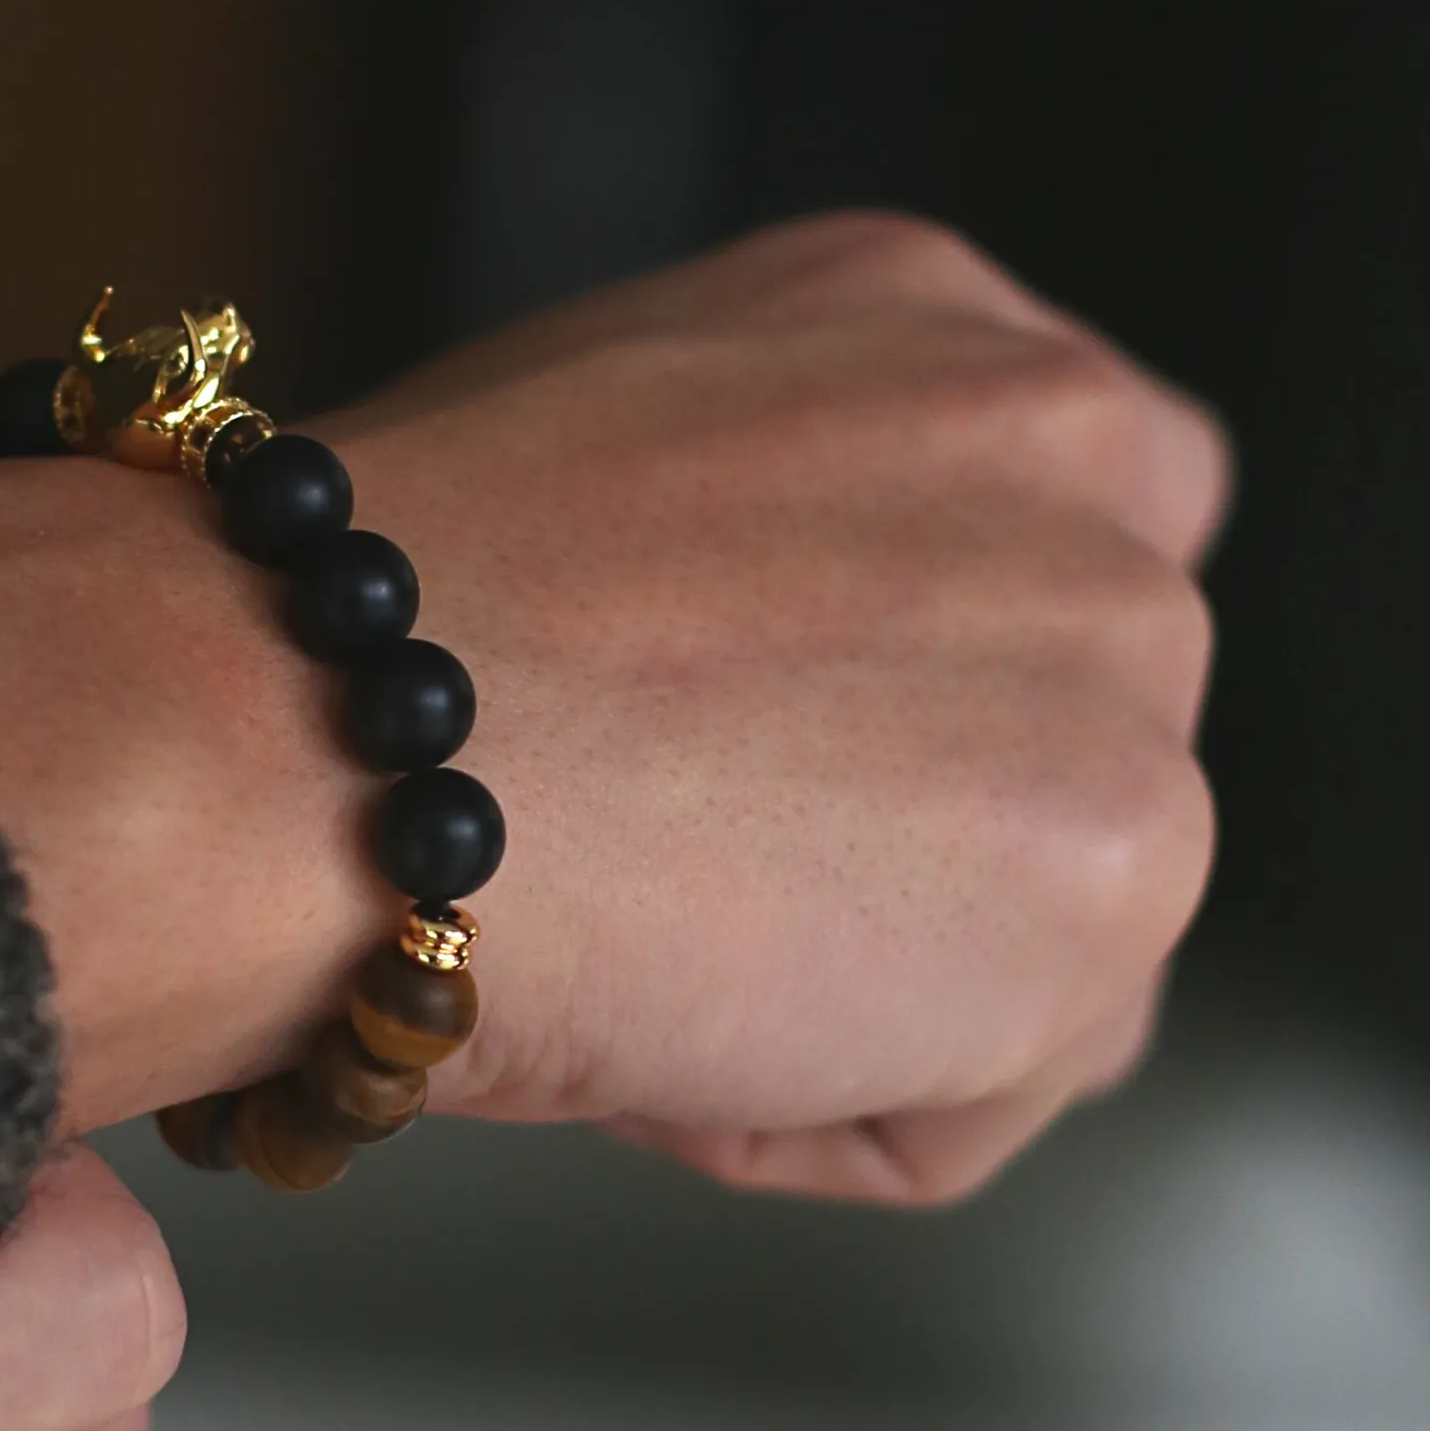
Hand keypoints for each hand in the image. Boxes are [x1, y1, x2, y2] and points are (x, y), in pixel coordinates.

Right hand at [0, 215, 1226, 1201]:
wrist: (304, 725)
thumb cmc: (351, 633)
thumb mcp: (598, 471)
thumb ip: (773, 535)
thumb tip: (799, 707)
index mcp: (919, 312)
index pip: (1035, 548)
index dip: (892, 707)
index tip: (744, 773)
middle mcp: (1067, 435)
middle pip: (1060, 752)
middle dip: (887, 868)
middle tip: (666, 880)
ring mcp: (1120, 639)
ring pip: (1031, 945)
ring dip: (844, 1006)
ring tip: (643, 944)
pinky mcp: (1124, 850)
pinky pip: (973, 1097)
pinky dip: (811, 1118)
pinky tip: (663, 1019)